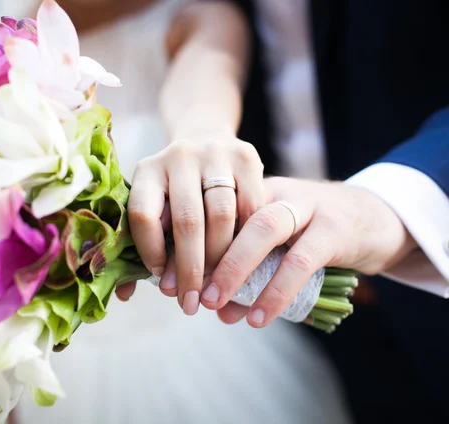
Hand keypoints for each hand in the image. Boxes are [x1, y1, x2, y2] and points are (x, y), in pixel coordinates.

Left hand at [122, 133, 264, 314]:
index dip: (150, 252)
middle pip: (187, 220)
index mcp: (147, 170)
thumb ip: (140, 247)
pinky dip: (245, 237)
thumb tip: (123, 294)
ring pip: (221, 216)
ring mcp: (214, 153)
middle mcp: (178, 156)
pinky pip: (250, 206)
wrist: (207, 144)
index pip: (143, 215)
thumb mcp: (154, 208)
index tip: (160, 280)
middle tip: (191, 302)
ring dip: (220, 259)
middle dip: (190, 269)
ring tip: (216, 286)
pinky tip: (239, 257)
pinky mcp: (246, 156)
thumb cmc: (175, 191)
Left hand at [205, 177, 416, 326]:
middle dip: (203, 254)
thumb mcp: (275, 241)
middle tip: (185, 292)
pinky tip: (259, 316)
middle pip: (230, 213)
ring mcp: (306, 205)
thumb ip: (246, 267)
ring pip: (263, 228)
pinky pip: (301, 260)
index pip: (211, 210)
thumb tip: (213, 307)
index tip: (166, 277)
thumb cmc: (311, 234)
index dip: (185, 243)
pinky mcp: (334, 228)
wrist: (373, 217)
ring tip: (215, 306)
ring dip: (235, 270)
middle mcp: (275, 190)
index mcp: (253, 190)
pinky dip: (277, 290)